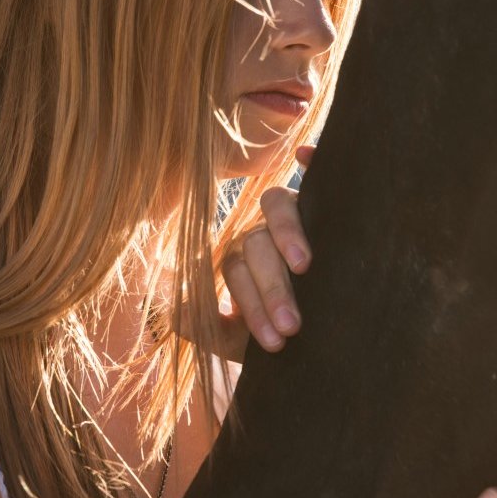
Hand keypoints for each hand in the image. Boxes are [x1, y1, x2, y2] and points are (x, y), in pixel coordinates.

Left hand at [217, 144, 314, 358]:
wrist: (314, 339)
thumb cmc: (276, 333)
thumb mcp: (239, 340)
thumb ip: (207, 328)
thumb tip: (174, 312)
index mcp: (241, 258)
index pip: (238, 270)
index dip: (255, 305)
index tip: (274, 342)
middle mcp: (261, 233)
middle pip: (257, 245)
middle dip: (273, 289)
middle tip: (291, 326)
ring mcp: (291, 216)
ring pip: (277, 211)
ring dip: (288, 236)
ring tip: (303, 268)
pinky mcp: (321, 207)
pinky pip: (312, 178)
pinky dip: (309, 161)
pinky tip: (306, 155)